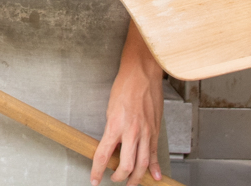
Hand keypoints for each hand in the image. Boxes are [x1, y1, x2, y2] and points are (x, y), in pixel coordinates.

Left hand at [90, 24, 163, 184]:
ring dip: (136, 178)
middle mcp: (132, 132)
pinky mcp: (155, 131)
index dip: (97, 170)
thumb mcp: (110, 109)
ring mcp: (146, 133)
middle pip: (127, 166)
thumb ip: (112, 131)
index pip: (104, 155)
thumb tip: (112, 147)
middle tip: (114, 179)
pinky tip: (154, 176)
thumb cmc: (124, 87)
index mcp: (116, 125)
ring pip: (142, 164)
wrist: (142, 74)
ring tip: (131, 183)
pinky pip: (154, 153)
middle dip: (120, 177)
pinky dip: (154, 167)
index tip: (94, 179)